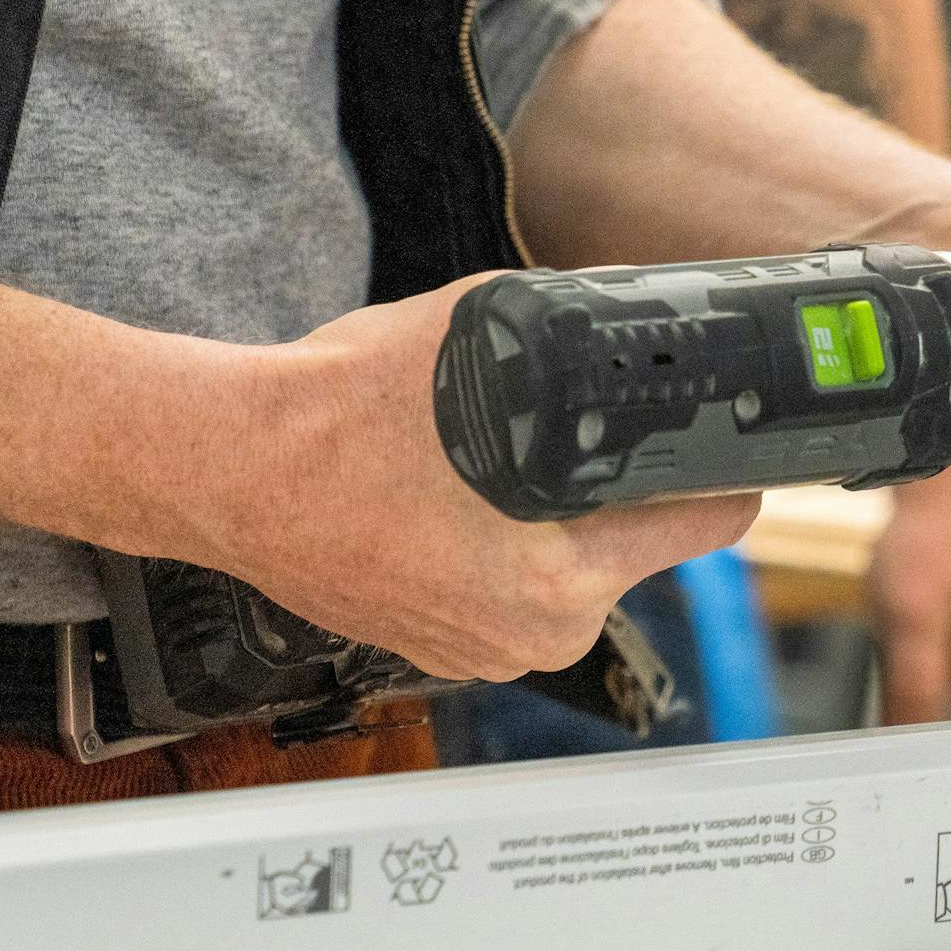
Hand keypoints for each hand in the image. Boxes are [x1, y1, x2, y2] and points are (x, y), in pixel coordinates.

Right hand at [173, 276, 760, 682]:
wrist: (225, 467)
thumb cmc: (332, 417)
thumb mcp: (480, 336)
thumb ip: (576, 322)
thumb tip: (641, 301)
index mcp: (557, 581)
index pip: (710, 520)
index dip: (723, 460)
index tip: (724, 425)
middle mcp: (531, 634)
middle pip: (642, 540)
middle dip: (629, 480)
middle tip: (593, 420)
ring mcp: (485, 650)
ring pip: (579, 563)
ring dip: (569, 509)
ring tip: (514, 450)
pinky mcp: (445, 642)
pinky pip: (517, 581)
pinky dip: (513, 536)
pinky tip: (472, 487)